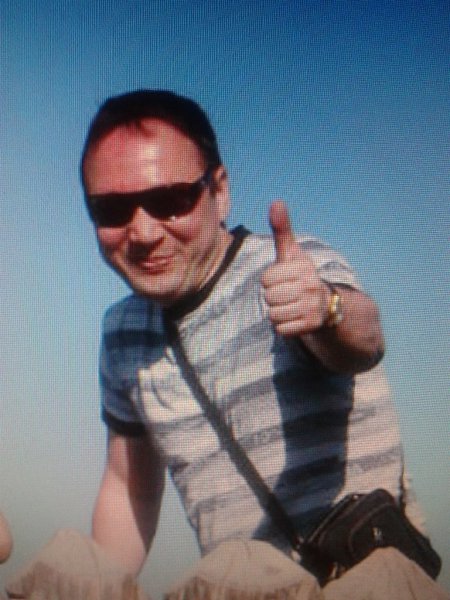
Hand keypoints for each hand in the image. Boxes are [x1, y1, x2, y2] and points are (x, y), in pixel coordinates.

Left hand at [261, 200, 329, 336]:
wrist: (327, 305)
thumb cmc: (300, 276)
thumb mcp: (291, 253)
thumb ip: (282, 230)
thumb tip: (276, 202)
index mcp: (303, 268)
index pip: (266, 279)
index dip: (270, 280)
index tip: (283, 280)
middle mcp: (310, 286)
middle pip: (269, 297)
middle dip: (273, 297)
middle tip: (286, 295)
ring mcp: (312, 307)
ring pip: (273, 314)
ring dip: (278, 312)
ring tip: (290, 306)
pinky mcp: (311, 326)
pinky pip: (281, 329)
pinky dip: (284, 326)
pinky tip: (294, 318)